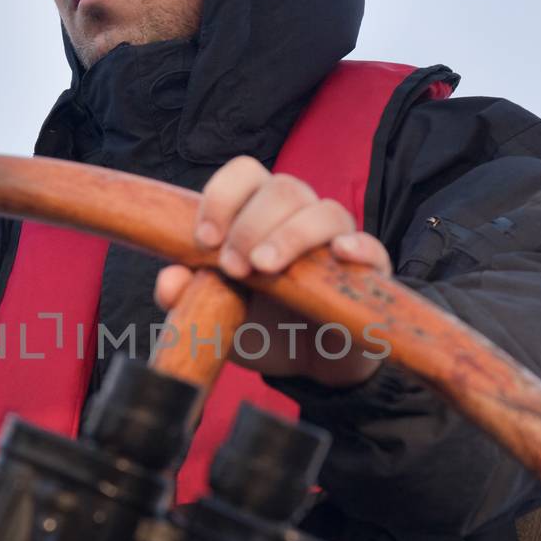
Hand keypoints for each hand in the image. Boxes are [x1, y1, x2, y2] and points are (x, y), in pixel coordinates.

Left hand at [154, 157, 392, 385]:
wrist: (308, 365)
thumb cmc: (260, 326)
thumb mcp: (217, 317)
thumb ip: (187, 297)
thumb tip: (168, 282)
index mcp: (259, 214)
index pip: (244, 175)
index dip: (222, 196)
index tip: (204, 240)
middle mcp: (300, 216)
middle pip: (283, 188)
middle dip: (252, 224)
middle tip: (234, 267)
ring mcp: (337, 240)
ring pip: (325, 211)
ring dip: (292, 235)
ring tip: (267, 268)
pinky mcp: (369, 271)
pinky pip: (371, 247)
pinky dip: (358, 246)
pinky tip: (341, 255)